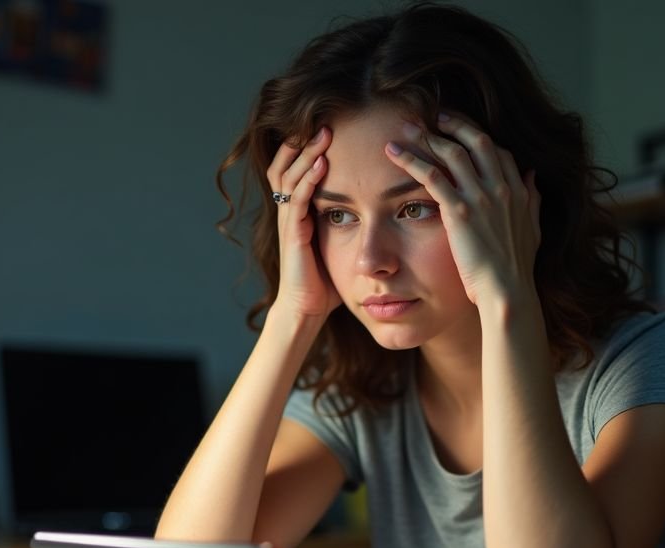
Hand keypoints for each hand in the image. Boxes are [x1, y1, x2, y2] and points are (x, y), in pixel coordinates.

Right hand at [266, 126, 340, 320]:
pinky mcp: (292, 235)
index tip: (329, 128)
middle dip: (303, 142)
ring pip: (289, 177)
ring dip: (306, 154)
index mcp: (298, 212)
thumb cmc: (325, 281)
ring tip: (323, 134)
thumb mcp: (338, 245)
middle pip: (286, 165)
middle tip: (325, 121)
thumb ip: (349, 224)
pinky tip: (322, 164)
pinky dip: (308, 180)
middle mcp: (289, 213)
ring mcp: (288, 222)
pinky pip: (296, 200)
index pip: (295, 170)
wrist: (306, 310)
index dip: (306, 149)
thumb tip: (378, 209)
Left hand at [386, 114, 541, 306]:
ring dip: (427, 136)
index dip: (477, 135)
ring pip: (451, 153)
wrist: (507, 292)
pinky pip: (431, 175)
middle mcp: (502, 187)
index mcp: (519, 191)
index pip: (498, 151)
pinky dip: (411, 159)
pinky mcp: (459, 211)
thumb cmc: (516, 269)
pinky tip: (394, 152)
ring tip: (407, 128)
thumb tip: (532, 175)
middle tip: (435, 116)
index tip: (461, 128)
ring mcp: (481, 197)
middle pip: (476, 140)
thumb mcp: (533, 229)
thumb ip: (532, 199)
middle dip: (454, 124)